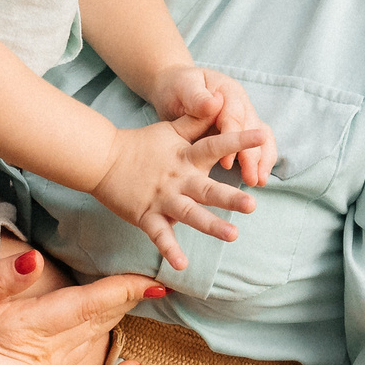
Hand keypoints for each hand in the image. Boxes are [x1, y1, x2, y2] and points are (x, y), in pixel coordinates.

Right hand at [0, 241, 161, 364]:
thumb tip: (35, 261)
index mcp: (23, 329)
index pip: (85, 304)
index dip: (122, 290)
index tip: (156, 282)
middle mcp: (42, 360)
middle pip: (98, 327)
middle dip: (127, 305)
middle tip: (159, 288)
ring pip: (96, 354)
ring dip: (120, 332)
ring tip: (141, 309)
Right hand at [93, 115, 265, 270]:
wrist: (103, 159)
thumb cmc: (142, 144)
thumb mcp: (171, 129)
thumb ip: (197, 120)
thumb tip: (221, 100)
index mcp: (186, 157)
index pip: (215, 146)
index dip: (238, 140)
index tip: (262, 137)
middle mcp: (178, 179)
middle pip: (207, 189)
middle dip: (230, 197)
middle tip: (253, 205)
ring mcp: (162, 199)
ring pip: (190, 214)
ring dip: (211, 225)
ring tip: (233, 235)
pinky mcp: (146, 215)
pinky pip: (159, 235)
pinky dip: (169, 249)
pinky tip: (182, 264)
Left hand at [149, 65, 277, 186]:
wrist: (175, 87)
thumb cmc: (177, 87)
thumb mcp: (182, 87)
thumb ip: (196, 97)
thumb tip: (214, 103)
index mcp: (227, 91)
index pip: (234, 116)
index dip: (233, 139)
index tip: (226, 163)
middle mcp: (241, 103)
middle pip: (252, 129)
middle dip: (252, 156)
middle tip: (250, 179)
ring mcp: (244, 116)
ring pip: (263, 137)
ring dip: (262, 160)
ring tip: (258, 182)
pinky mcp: (242, 130)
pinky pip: (260, 144)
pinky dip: (262, 160)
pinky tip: (259, 178)